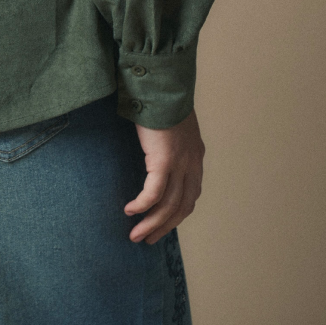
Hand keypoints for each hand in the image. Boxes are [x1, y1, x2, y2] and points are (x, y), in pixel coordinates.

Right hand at [124, 109, 202, 244]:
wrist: (161, 85)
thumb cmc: (161, 100)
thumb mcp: (172, 126)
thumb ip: (169, 142)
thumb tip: (154, 152)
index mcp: (195, 156)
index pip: (190, 195)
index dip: (176, 213)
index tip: (161, 224)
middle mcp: (192, 163)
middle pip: (182, 206)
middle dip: (164, 226)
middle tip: (147, 239)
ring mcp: (180, 163)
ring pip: (168, 206)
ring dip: (151, 223)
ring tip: (135, 235)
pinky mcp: (164, 161)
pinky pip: (153, 193)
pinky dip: (142, 205)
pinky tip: (130, 211)